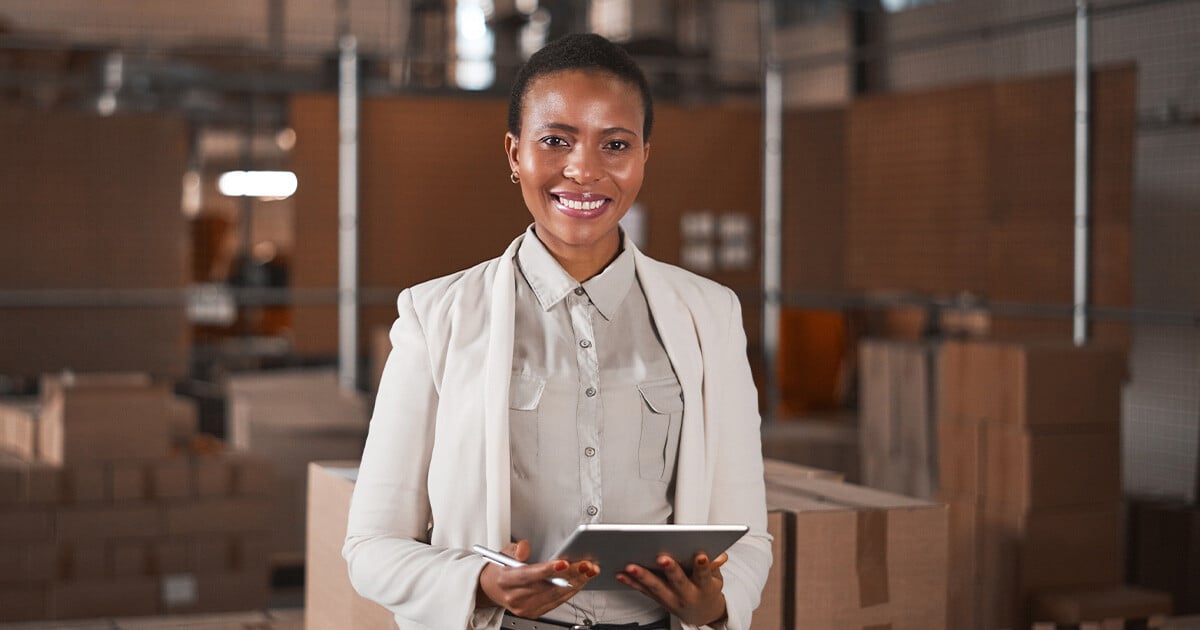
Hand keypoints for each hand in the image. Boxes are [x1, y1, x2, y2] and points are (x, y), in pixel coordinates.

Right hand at [476, 540, 599, 618]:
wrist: (492, 588)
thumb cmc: (500, 568)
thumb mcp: (504, 551)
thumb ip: (516, 548)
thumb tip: (525, 548)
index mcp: (506, 580)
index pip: (528, 575)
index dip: (546, 570)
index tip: (563, 563)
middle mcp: (515, 597)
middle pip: (546, 587)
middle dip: (569, 575)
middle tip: (584, 564)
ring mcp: (525, 608)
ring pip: (555, 595)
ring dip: (575, 583)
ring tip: (588, 571)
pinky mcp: (535, 613)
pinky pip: (557, 602)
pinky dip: (570, 591)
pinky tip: (579, 581)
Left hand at [616, 552, 727, 626]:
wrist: (701, 613)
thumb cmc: (706, 589)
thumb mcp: (716, 578)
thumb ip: (714, 566)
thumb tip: (719, 556)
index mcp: (703, 588)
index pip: (704, 576)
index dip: (702, 566)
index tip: (700, 555)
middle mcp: (686, 596)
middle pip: (678, 583)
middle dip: (670, 570)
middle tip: (662, 558)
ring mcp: (671, 599)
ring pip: (656, 588)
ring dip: (643, 577)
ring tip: (632, 566)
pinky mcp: (657, 599)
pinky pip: (643, 591)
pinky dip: (631, 583)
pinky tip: (621, 574)